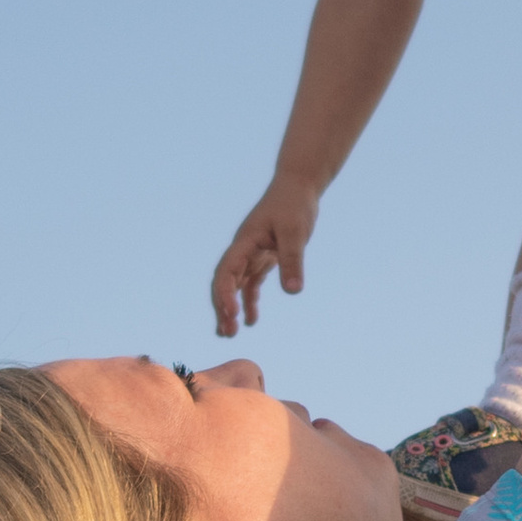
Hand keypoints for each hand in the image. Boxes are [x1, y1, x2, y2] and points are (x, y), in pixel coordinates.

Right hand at [211, 177, 320, 335]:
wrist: (299, 186)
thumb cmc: (295, 204)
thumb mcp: (295, 232)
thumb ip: (293, 260)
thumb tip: (292, 291)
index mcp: (245, 242)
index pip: (227, 271)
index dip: (226, 294)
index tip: (232, 315)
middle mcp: (243, 249)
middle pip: (225, 282)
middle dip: (222, 307)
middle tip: (227, 332)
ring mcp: (252, 253)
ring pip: (235, 285)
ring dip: (231, 308)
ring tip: (229, 333)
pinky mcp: (264, 257)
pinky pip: (251, 283)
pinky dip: (249, 301)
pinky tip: (251, 321)